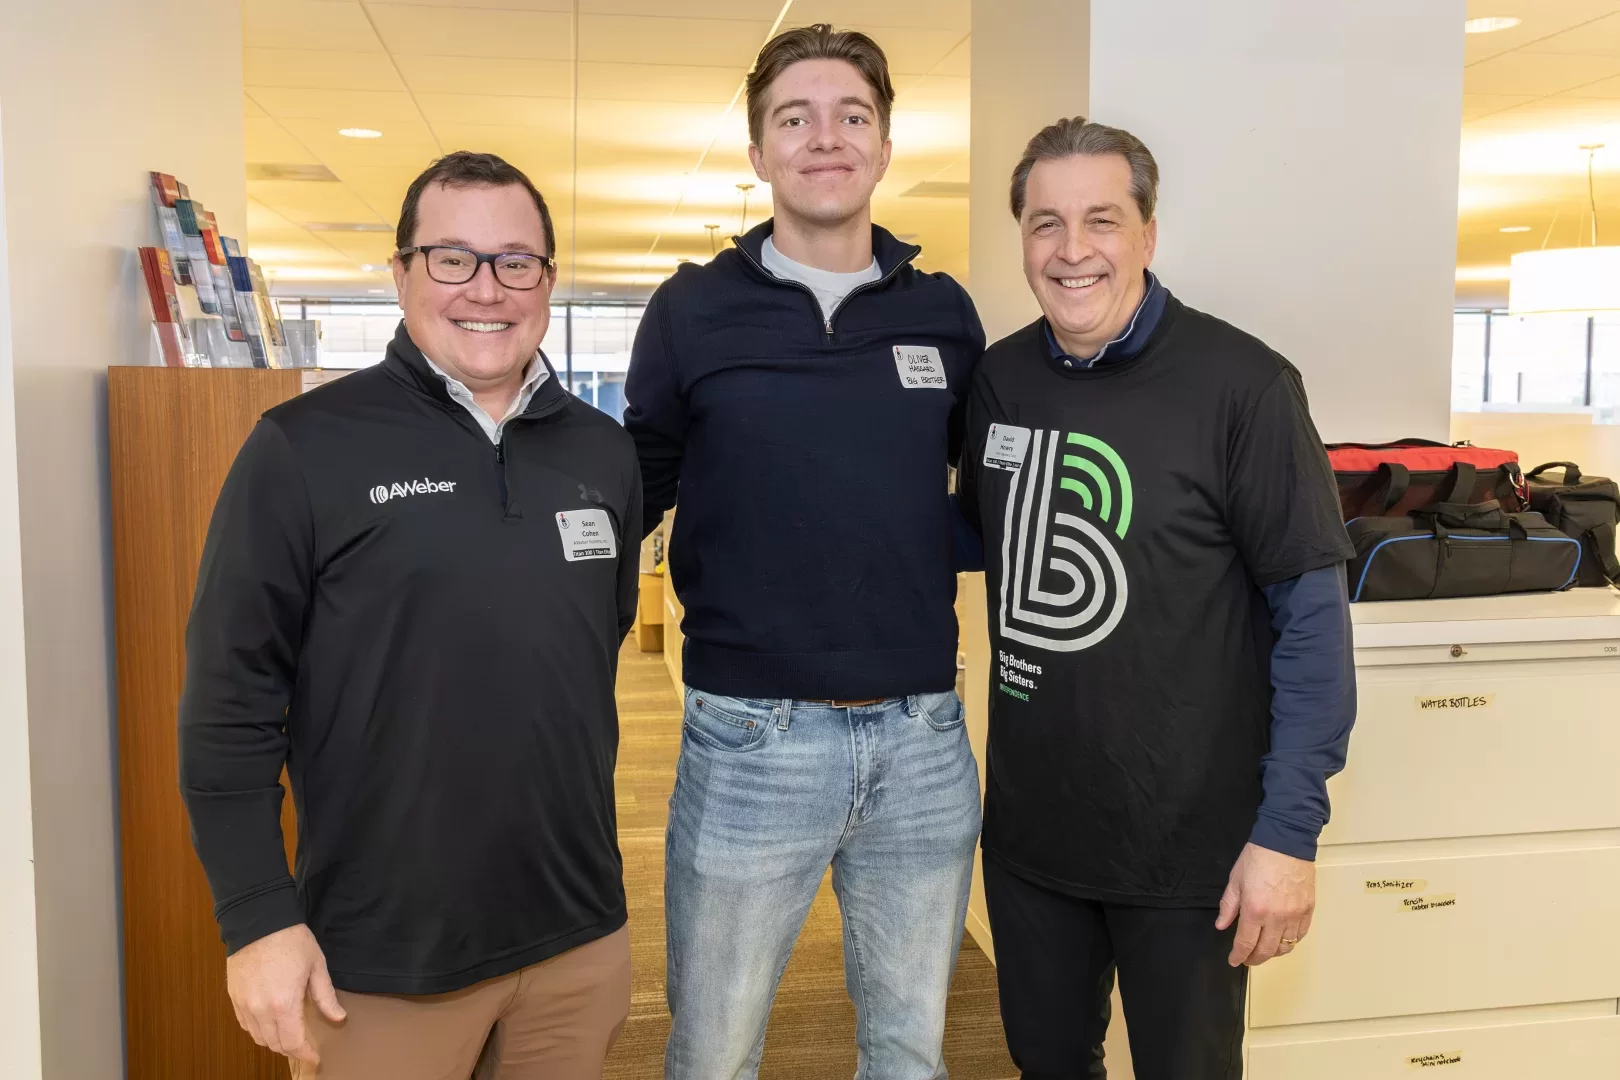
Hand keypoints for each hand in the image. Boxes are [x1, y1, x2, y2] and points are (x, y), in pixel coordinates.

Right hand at [226, 924, 345, 1062]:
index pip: (292, 1042)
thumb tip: (338, 1017)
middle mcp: (261, 1010)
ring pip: (257, 1037)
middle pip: (274, 1044)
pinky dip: (258, 1030)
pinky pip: (245, 1024)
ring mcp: (244, 1005)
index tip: (314, 1056)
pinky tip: (269, 1023)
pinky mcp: (234, 997)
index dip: (304, 1053)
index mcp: (284, 1004)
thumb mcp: (316, 966)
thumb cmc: (292, 941)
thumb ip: (325, 996)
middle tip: (304, 1046)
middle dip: (290, 1049)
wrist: (259, 921)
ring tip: (288, 1036)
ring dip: (273, 1041)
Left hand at [1215, 842, 1314, 966]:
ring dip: (1274, 953)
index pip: (1246, 943)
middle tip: (1248, 959)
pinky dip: (1291, 942)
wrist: (1286, 842)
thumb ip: (1228, 906)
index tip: (1234, 960)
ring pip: (1286, 946)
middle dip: (1255, 959)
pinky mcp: (1308, 910)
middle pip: (1267, 951)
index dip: (1239, 956)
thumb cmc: (1258, 857)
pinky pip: (1301, 935)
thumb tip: (1222, 925)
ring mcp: (1294, 915)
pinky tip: (1283, 940)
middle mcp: (1276, 918)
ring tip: (1265, 951)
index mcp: (1254, 910)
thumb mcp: (1235, 880)